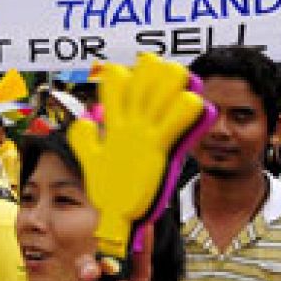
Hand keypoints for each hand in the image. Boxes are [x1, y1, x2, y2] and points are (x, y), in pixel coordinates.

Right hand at [66, 54, 207, 258]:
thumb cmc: (108, 190)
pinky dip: (188, 110)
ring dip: (173, 82)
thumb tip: (84, 120)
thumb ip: (84, 139)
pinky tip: (197, 103)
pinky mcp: (161, 149)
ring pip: (162, 94)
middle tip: (159, 65)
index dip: (121, 72)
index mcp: (113, 126)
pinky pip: (177, 122)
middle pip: (141, 82)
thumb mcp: (90, 159)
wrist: (117, 216)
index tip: (129, 70)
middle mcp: (129, 126)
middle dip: (151, 69)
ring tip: (182, 77)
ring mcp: (145, 135)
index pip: (113, 85)